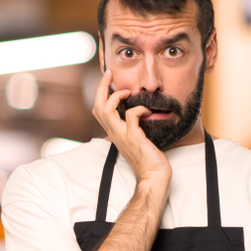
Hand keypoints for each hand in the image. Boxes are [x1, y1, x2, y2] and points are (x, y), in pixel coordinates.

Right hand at [92, 70, 171, 186]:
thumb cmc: (147, 159)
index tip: (109, 80)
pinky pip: (131, 116)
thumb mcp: (135, 140)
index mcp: (113, 132)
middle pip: (97, 106)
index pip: (98, 110)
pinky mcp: (133, 137)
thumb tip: (135, 114)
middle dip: (102, 87)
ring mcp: (122, 135)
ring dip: (115, 96)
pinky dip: (138, 109)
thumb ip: (131, 128)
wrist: (153, 176)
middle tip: (109, 74)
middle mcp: (114, 133)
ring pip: (106, 110)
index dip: (101, 93)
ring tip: (127, 91)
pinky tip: (147, 111)